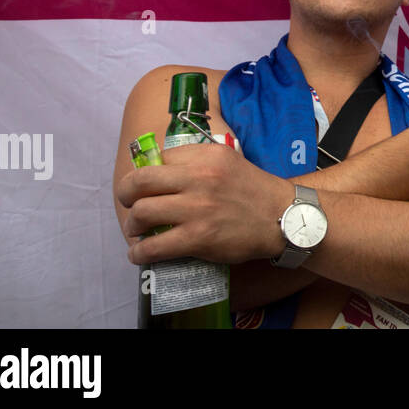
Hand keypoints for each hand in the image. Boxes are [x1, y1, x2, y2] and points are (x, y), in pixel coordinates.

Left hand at [117, 143, 291, 264]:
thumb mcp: (228, 161)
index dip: (147, 173)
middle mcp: (200, 177)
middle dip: (125, 195)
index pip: (160, 158)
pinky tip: (140, 254)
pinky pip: (154, 246)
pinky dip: (139, 252)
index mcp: (207, 155)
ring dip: (131, 225)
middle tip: (129, 204)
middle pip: (139, 182)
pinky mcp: (198, 237)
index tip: (145, 186)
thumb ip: (197, 162)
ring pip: (141, 213)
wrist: (283, 217)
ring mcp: (198, 208)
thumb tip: (161, 171)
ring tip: (137, 231)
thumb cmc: (254, 190)